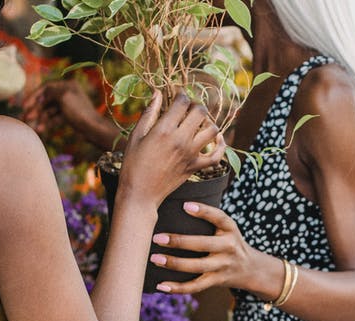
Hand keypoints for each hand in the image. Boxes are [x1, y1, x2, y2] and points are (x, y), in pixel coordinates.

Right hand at [25, 80, 101, 137]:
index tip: (24, 105)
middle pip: (47, 99)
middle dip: (35, 109)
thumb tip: (42, 95)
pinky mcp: (69, 116)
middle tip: (25, 117)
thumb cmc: (79, 111)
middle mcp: (67, 93)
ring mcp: (68, 105)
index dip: (34, 96)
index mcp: (68, 85)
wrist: (93, 128)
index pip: (46, 87)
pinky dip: (47, 122)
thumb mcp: (63, 97)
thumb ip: (50, 93)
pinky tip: (41, 129)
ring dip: (40, 117)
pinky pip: (54, 117)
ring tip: (32, 125)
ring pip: (49, 110)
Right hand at [117, 93, 226, 208]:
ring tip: (199, 123)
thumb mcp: (136, 136)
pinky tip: (216, 139)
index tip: (177, 96)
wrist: (140, 194)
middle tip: (188, 109)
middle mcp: (180, 140)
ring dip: (208, 122)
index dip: (181, 95)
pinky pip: (217, 156)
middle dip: (196, 105)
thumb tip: (158, 93)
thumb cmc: (133, 164)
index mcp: (164, 130)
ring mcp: (191, 154)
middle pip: (200, 112)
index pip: (182, 102)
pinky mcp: (195, 167)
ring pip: (212, 130)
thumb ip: (149, 113)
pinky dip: (221, 146)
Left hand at [150, 202, 277, 295]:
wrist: (250, 269)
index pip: (219, 217)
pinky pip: (196, 286)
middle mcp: (228, 247)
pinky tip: (161, 285)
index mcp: (230, 229)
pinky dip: (178, 288)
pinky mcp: (217, 281)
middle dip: (179, 241)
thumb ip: (209, 219)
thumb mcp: (227, 228)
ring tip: (155, 259)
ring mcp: (223, 266)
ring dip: (174, 263)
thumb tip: (175, 204)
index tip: (185, 205)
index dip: (204, 211)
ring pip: (197, 267)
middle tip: (157, 238)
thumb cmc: (228, 242)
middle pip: (203, 244)